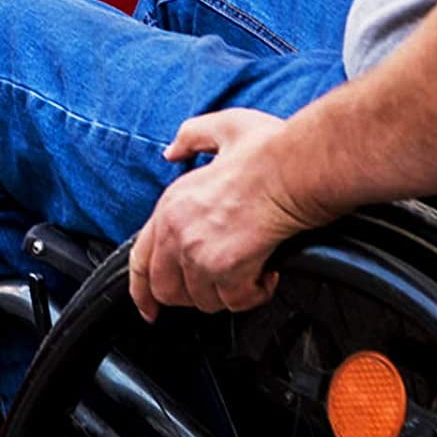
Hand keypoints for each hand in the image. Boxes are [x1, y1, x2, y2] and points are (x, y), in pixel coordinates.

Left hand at [128, 108, 324, 321]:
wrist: (297, 168)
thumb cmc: (269, 150)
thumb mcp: (220, 128)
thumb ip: (190, 137)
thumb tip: (173, 151)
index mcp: (170, 204)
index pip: (139, 260)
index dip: (142, 291)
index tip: (149, 308)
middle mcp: (176, 231)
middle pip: (166, 290)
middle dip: (193, 294)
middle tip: (221, 283)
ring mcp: (198, 252)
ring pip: (203, 301)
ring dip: (228, 293)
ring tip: (249, 271)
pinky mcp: (226, 269)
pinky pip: (235, 302)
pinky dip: (254, 294)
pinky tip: (267, 272)